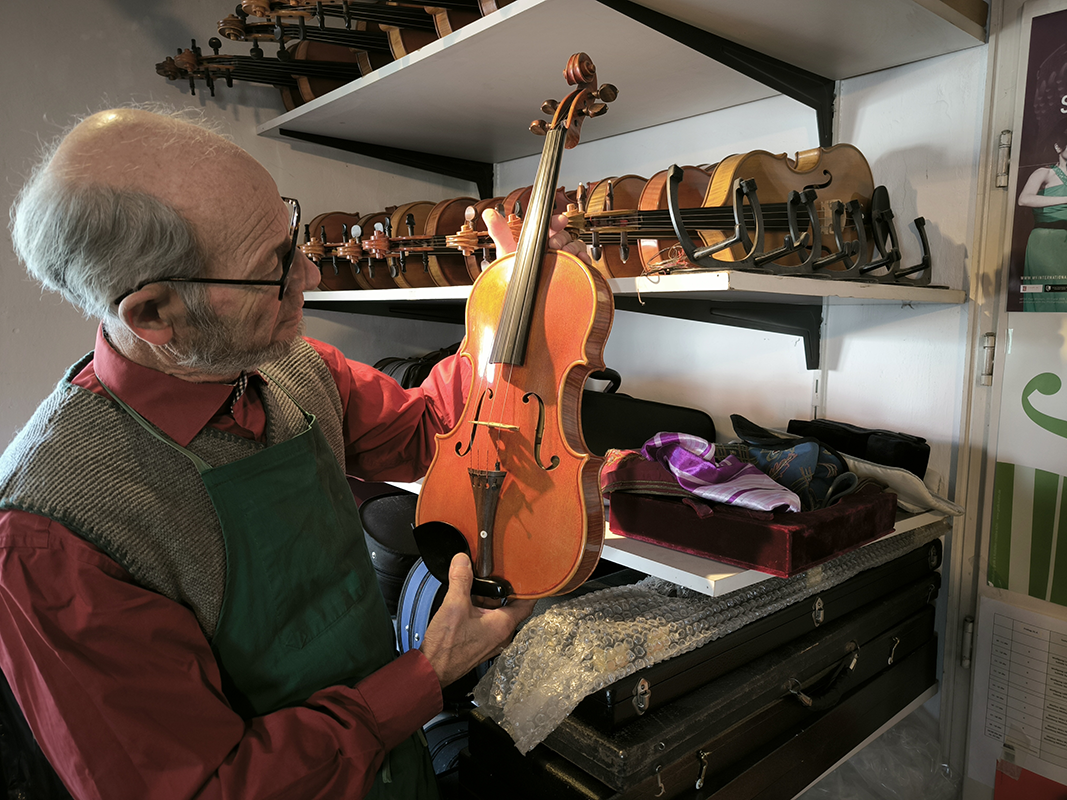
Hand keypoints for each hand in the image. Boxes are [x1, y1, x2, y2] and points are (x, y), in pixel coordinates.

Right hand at [419, 553, 535, 687]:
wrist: (432, 669)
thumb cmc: (446, 648)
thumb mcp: (453, 605)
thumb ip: (461, 580)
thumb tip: (463, 562)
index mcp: (503, 625)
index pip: (527, 603)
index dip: (529, 588)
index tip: (527, 576)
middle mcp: (501, 635)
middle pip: (510, 606)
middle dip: (501, 591)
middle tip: (493, 576)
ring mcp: (492, 641)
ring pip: (497, 614)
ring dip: (488, 601)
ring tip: (475, 589)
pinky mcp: (481, 644)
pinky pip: (487, 623)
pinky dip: (481, 611)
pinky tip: (467, 604)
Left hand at [482, 207, 591, 266]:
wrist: (519, 300)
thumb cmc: (512, 274)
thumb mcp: (505, 251)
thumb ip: (499, 231)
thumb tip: (488, 213)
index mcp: (538, 240)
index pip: (551, 225)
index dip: (556, 221)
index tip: (559, 221)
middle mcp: (552, 248)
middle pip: (564, 235)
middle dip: (562, 237)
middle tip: (554, 244)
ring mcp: (563, 260)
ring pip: (575, 246)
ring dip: (573, 247)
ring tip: (566, 254)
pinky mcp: (571, 271)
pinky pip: (582, 262)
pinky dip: (584, 260)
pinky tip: (581, 262)